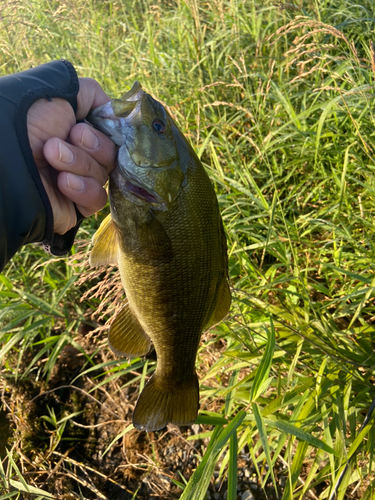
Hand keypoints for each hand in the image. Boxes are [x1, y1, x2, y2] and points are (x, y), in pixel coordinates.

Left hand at [27, 78, 116, 234]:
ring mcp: (79, 182)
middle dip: (92, 146)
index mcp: (77, 132)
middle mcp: (80, 156)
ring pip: (103, 176)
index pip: (112, 136)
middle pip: (111, 156)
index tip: (81, 126)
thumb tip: (114, 112)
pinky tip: (62, 182)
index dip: (106, 132)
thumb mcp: (59, 92)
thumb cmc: (27, 121)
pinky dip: (83, 189)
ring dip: (80, 164)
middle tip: (66, 139)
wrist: (6, 158)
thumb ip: (91, 94)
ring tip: (51, 157)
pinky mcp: (76, 207)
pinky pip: (97, 199)